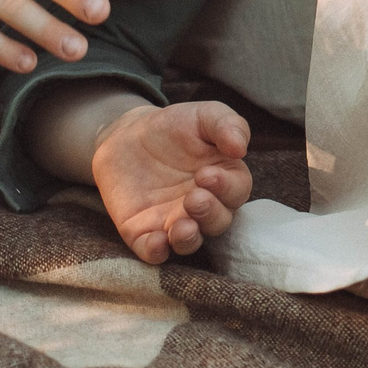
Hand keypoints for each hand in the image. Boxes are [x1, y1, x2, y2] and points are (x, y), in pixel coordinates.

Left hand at [89, 100, 253, 264]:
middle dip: (209, 214)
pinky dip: (156, 251)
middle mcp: (203, 206)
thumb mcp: (204, 116)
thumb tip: (240, 148)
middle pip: (218, 221)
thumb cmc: (175, 126)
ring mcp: (174, 221)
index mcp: (224, 179)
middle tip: (194, 198)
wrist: (127, 135)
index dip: (226, 187)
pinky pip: (154, 251)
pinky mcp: (144, 232)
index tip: (206, 174)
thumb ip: (227, 125)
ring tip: (181, 227)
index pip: (236, 191)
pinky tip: (156, 241)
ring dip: (189, 239)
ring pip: (190, 242)